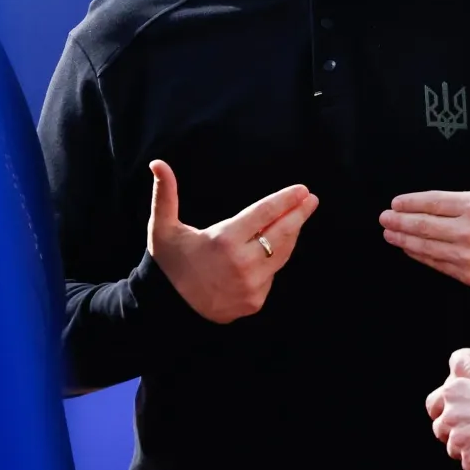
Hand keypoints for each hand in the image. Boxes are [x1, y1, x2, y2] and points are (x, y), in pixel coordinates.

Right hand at [147, 161, 318, 323]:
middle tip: (311, 199)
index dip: (285, 200)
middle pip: (281, 233)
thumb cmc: (169, 261)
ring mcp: (251, 285)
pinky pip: (271, 275)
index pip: (264, 214)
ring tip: (297, 218)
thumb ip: (165, 194)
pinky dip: (272, 261)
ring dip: (291, 235)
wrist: (167, 307)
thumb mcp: (163, 227)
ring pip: (280, 255)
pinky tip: (272, 249)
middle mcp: (242, 264)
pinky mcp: (254, 301)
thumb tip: (158, 163)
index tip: (302, 190)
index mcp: (223, 241)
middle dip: (299, 214)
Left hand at [380, 115, 469, 290]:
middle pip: (424, 226)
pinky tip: (413, 251)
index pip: (434, 203)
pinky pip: (440, 265)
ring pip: (428, 247)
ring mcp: (469, 256)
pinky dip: (423, 257)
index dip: (411, 203)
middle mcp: (469, 232)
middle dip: (400, 221)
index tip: (396, 203)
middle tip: (383, 219)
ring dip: (406, 240)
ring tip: (391, 234)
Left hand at [426, 347, 469, 469]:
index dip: (443, 413)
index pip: (432, 405)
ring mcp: (457, 438)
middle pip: (440, 429)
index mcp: (453, 391)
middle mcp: (450, 414)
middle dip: (455, 432)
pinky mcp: (469, 459)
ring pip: (454, 449)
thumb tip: (465, 408)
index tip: (453, 418)